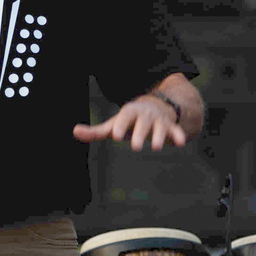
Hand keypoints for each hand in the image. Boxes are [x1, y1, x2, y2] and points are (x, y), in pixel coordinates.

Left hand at [73, 95, 187, 150]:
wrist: (157, 107)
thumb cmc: (129, 120)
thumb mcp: (114, 123)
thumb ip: (96, 131)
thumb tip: (74, 131)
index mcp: (129, 112)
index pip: (124, 117)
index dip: (120, 125)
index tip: (115, 136)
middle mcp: (145, 115)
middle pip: (142, 124)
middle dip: (139, 134)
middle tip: (135, 147)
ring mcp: (159, 120)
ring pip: (160, 127)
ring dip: (159, 136)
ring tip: (157, 147)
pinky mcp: (171, 126)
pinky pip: (176, 130)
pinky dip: (179, 135)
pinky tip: (181, 143)